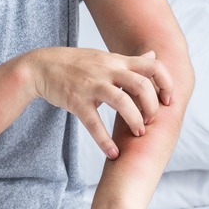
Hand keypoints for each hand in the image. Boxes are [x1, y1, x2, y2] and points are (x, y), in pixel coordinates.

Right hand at [23, 47, 172, 158]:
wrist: (40, 66)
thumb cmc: (76, 64)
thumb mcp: (105, 57)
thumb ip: (130, 60)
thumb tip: (153, 55)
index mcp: (117, 61)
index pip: (152, 66)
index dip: (166, 83)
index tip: (168, 101)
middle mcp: (108, 71)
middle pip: (141, 85)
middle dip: (152, 107)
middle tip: (150, 121)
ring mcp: (92, 85)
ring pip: (122, 102)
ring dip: (135, 121)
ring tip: (139, 134)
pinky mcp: (76, 101)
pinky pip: (94, 123)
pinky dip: (104, 141)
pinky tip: (113, 153)